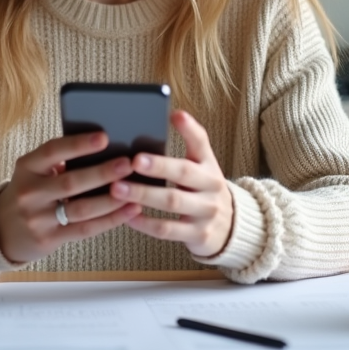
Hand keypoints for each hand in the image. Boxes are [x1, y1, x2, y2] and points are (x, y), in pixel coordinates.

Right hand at [0, 132, 142, 264]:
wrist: (0, 230)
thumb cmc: (28, 192)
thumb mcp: (33, 171)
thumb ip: (58, 160)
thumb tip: (103, 147)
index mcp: (27, 167)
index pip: (53, 151)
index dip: (79, 144)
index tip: (104, 137)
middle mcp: (30, 192)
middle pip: (71, 182)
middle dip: (102, 173)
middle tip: (127, 164)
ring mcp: (38, 218)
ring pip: (81, 208)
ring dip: (111, 199)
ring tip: (135, 188)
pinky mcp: (49, 239)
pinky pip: (85, 229)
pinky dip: (110, 219)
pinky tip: (129, 210)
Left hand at [110, 110, 233, 257]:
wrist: (231, 228)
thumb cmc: (203, 190)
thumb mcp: (202, 167)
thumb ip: (188, 145)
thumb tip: (170, 116)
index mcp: (209, 164)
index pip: (202, 143)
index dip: (189, 129)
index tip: (174, 115)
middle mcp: (211, 186)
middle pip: (184, 173)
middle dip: (159, 166)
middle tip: (134, 160)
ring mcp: (206, 212)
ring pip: (172, 202)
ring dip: (143, 194)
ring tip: (117, 188)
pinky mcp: (198, 234)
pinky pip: (167, 229)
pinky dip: (145, 223)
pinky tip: (127, 216)